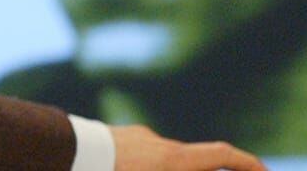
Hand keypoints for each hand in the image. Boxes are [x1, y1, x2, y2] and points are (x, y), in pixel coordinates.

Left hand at [112, 124, 265, 170]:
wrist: (60, 150)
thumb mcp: (158, 170)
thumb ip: (186, 167)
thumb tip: (205, 164)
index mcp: (172, 159)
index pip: (222, 155)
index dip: (247, 164)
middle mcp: (157, 145)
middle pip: (192, 162)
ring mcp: (134, 139)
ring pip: (161, 161)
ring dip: (168, 169)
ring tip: (148, 169)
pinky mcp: (113, 139)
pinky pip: (136, 157)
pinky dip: (143, 168)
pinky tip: (126, 170)